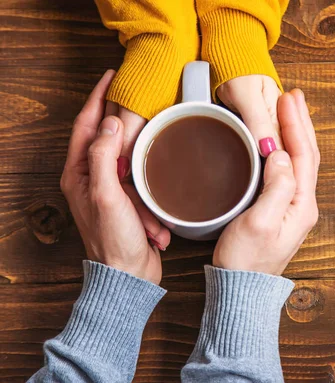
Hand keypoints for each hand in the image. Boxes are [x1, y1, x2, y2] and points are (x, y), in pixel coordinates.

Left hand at [60, 70, 170, 283]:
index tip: (110, 77)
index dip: (97, 99)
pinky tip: (158, 198)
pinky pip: (144, 183)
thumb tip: (110, 125)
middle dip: (123, 123)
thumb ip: (104, 158)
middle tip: (139, 101)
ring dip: (143, 166)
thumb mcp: (106, 195)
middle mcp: (92, 179)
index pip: (85, 126)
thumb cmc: (113, 241)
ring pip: (129, 160)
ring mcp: (112, 190)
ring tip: (152, 159)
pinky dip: (152, 190)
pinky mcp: (130, 202)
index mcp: (79, 174)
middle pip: (107, 138)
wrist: (129, 276)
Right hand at [213, 89, 319, 274]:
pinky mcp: (280, 210)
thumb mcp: (260, 222)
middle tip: (293, 95)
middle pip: (308, 154)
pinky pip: (289, 171)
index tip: (287, 99)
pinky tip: (278, 142)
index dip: (296, 125)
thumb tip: (282, 155)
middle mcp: (303, 205)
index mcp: (302, 205)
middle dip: (301, 123)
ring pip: (300, 161)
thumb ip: (276, 187)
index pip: (304, 155)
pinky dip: (286, 149)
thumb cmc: (246, 261)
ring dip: (296, 133)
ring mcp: (293, 208)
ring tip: (290, 110)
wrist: (241, 290)